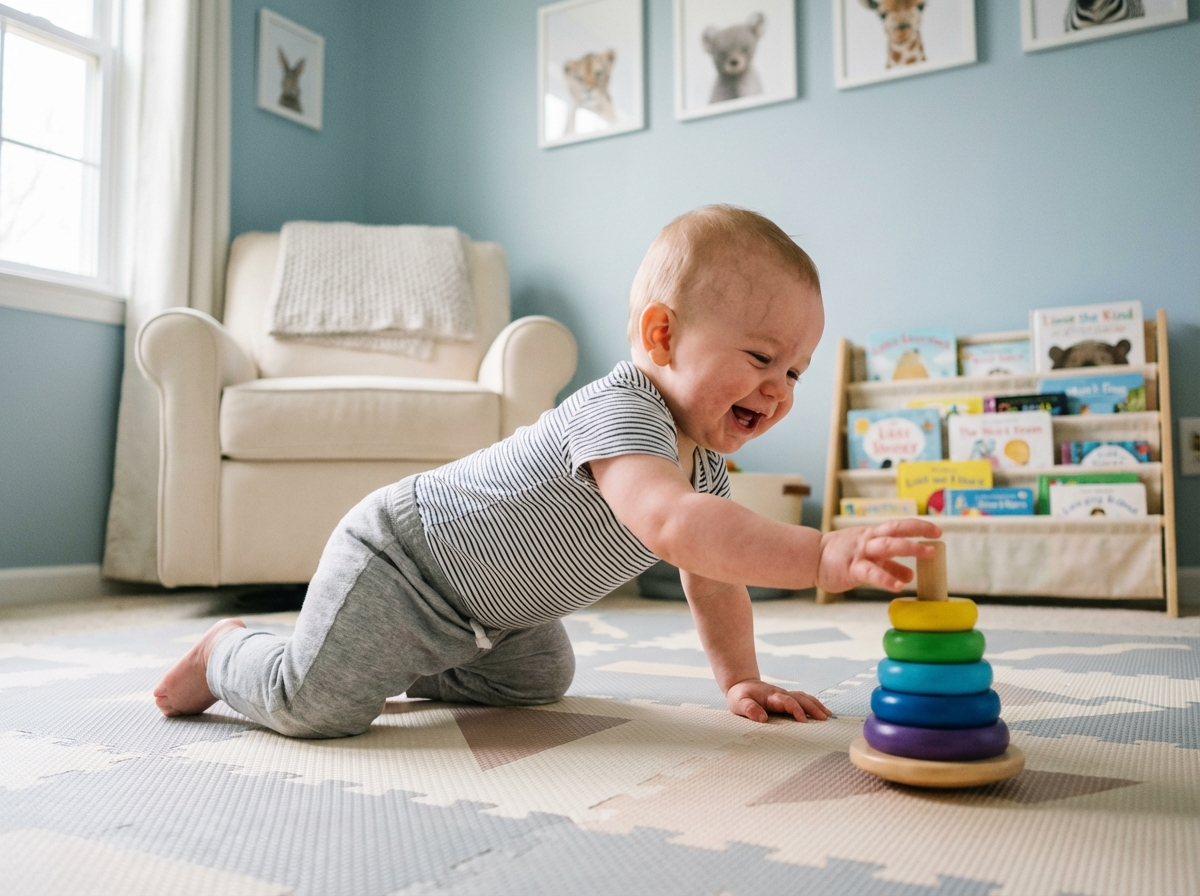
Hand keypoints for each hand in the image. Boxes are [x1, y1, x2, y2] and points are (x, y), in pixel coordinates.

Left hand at [726, 678, 831, 722]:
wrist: (742, 684)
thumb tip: (763, 718)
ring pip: (804, 697)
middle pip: (800, 698)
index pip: (786, 701)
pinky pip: (803, 699)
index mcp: (771, 696)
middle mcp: (781, 694)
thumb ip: (750, 709)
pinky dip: (814, 704)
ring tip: (827, 716)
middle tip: (824, 718)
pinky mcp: (788, 698)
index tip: (803, 720)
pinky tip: (822, 711)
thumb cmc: (740, 696)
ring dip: (816, 705)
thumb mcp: (740, 703)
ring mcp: (786, 695)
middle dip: (813, 707)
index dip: (795, 709)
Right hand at [816, 518, 942, 593]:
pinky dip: (886, 578)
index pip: (899, 526)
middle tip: (935, 539)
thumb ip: (889, 565)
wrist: (810, 558)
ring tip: (926, 554)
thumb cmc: (838, 556)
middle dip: (917, 532)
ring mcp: (860, 552)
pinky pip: (871, 572)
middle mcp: (868, 539)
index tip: (937, 531)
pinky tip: (898, 586)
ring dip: (909, 548)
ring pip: (887, 546)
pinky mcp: (851, 568)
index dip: (918, 526)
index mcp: (873, 535)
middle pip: (896, 530)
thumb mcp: (867, 557)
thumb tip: (911, 574)